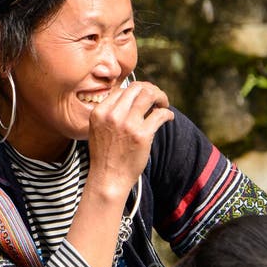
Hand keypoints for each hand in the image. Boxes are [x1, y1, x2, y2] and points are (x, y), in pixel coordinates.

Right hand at [86, 81, 173, 197]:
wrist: (108, 179)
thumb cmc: (106, 156)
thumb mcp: (98, 129)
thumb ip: (109, 113)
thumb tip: (131, 99)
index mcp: (100, 112)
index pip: (122, 90)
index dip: (137, 90)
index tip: (144, 97)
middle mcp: (112, 115)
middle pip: (137, 87)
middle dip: (151, 89)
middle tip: (157, 98)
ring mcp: (127, 124)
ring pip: (149, 95)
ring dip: (161, 96)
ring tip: (163, 104)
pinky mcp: (142, 135)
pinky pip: (160, 114)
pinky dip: (167, 113)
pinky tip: (168, 117)